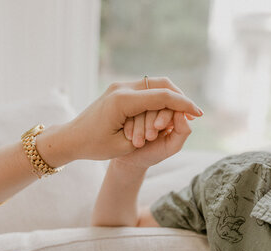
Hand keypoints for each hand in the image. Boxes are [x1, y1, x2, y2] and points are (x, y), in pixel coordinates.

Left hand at [65, 77, 202, 159]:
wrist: (71, 138)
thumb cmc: (95, 147)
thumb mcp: (125, 145)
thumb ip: (152, 132)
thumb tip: (176, 121)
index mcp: (123, 101)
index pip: (162, 97)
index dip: (184, 104)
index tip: (199, 114)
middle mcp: (122, 88)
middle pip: (161, 83)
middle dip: (180, 96)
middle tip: (193, 112)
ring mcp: (120, 86)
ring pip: (154, 84)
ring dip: (170, 97)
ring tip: (182, 112)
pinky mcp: (119, 90)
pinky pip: (145, 89)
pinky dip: (159, 97)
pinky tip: (167, 109)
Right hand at [124, 109, 195, 146]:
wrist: (132, 160)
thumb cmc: (154, 153)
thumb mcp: (171, 146)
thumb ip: (183, 131)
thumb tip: (181, 112)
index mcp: (170, 113)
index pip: (170, 106)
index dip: (164, 115)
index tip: (158, 126)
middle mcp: (156, 108)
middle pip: (154, 105)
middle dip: (150, 121)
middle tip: (149, 137)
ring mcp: (140, 109)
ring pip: (139, 108)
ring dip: (139, 125)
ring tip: (138, 142)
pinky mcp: (127, 112)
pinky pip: (127, 111)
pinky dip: (129, 125)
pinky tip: (129, 136)